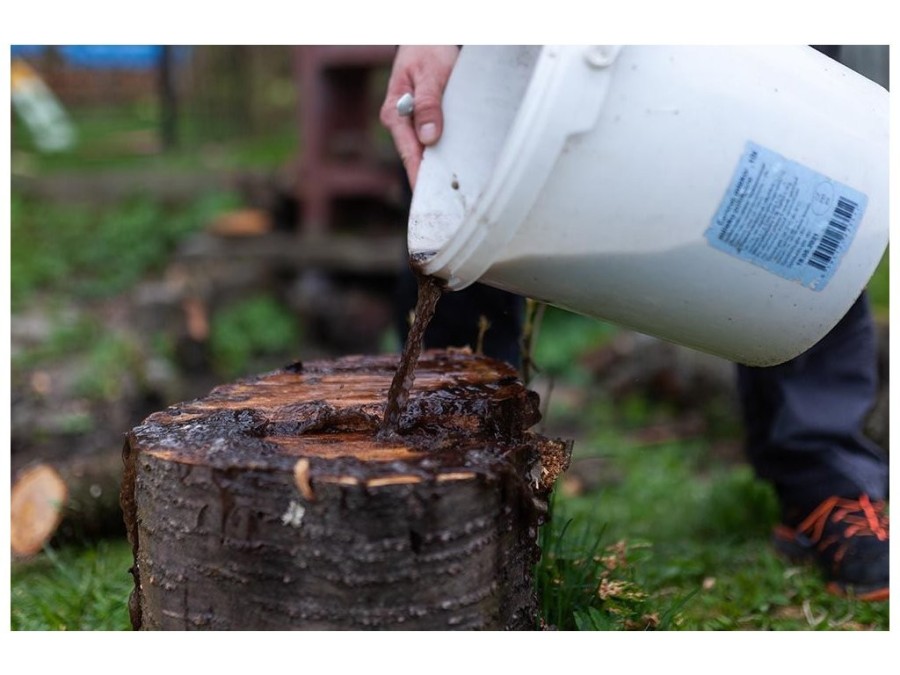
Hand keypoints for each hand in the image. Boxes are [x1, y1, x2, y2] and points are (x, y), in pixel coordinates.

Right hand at [380, 45, 459, 187]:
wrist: (428, 38)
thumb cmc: (427, 50)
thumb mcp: (430, 74)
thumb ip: (429, 104)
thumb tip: (429, 137)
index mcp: (395, 113)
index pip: (409, 154)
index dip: (419, 178)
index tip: (429, 199)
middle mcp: (400, 122)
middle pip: (416, 158)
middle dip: (431, 181)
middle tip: (448, 205)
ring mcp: (411, 123)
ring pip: (426, 152)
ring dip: (439, 169)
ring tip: (453, 194)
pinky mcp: (424, 121)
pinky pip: (433, 142)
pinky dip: (443, 155)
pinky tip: (455, 168)